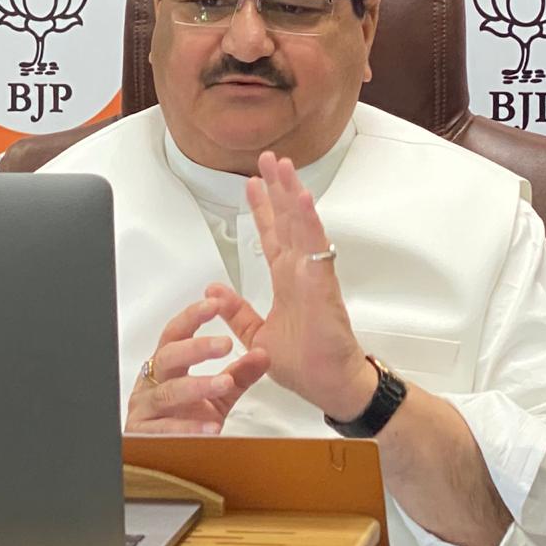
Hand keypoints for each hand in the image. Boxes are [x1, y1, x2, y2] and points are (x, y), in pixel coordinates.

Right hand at [125, 296, 269, 434]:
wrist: (162, 455)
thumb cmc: (183, 417)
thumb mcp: (216, 393)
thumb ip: (238, 374)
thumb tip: (264, 355)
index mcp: (167, 365)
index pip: (177, 333)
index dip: (193, 317)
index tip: (214, 304)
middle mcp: (152, 382)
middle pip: (169, 356)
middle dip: (196, 348)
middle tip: (224, 344)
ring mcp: (146, 408)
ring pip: (169, 392)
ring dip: (198, 386)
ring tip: (224, 383)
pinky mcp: (145, 435)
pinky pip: (166, 430)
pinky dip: (190, 428)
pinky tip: (211, 426)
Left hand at [210, 151, 373, 418]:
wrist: (330, 386)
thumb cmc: (306, 364)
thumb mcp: (257, 336)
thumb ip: (238, 312)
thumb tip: (214, 288)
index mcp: (287, 280)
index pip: (272, 235)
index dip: (263, 209)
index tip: (252, 184)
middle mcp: (300, 271)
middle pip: (287, 220)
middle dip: (277, 188)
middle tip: (269, 159)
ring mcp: (313, 274)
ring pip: (300, 224)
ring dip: (291, 192)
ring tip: (283, 165)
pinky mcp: (323, 284)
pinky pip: (315, 246)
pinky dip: (308, 221)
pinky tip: (302, 197)